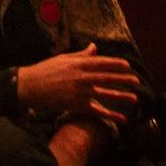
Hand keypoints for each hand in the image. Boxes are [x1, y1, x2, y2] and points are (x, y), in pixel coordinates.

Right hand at [13, 48, 141, 123]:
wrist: (28, 86)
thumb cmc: (44, 71)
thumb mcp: (62, 59)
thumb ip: (80, 55)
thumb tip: (94, 47)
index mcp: (77, 63)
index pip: (102, 63)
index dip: (116, 64)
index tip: (127, 66)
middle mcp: (81, 76)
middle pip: (107, 77)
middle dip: (123, 79)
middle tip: (137, 81)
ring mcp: (80, 91)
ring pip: (105, 93)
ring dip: (121, 96)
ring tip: (134, 98)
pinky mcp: (76, 104)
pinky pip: (97, 110)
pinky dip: (110, 115)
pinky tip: (121, 118)